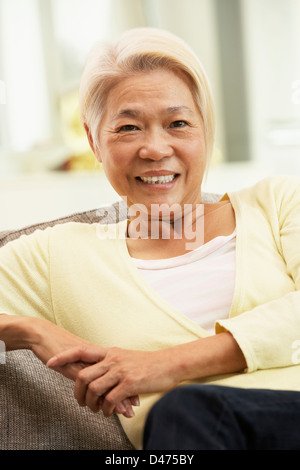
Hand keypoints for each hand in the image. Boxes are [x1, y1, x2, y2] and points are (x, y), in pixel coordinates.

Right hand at [28, 318, 136, 416]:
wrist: (42, 334)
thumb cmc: (57, 344)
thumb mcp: (77, 356)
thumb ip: (88, 365)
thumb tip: (96, 377)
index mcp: (98, 354)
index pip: (119, 370)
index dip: (127, 383)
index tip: (135, 398)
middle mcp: (95, 357)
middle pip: (116, 376)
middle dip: (126, 393)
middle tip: (133, 408)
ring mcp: (87, 362)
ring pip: (106, 382)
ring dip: (116, 398)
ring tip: (125, 412)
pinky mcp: (75, 367)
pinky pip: (91, 384)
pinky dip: (100, 396)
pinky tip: (105, 406)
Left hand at [47, 344, 179, 417]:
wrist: (169, 364)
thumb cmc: (148, 363)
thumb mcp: (125, 357)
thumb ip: (110, 362)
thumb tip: (97, 372)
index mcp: (110, 352)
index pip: (81, 351)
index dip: (64, 356)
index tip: (50, 362)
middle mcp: (113, 359)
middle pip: (83, 375)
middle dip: (77, 392)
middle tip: (80, 402)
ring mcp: (121, 371)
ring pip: (94, 389)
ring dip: (91, 404)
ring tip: (95, 410)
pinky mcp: (130, 384)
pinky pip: (109, 400)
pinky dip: (105, 409)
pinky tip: (108, 412)